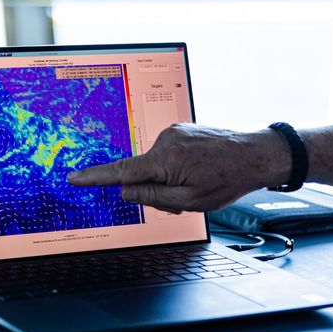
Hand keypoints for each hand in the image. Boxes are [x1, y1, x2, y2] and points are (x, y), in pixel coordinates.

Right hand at [66, 124, 290, 212]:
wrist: (259, 153)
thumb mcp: (190, 201)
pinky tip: (199, 171)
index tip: (74, 178)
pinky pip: (167, 156)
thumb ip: (153, 197)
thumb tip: (125, 191)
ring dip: (168, 180)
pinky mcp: (180, 130)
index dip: (94, 177)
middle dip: (155, 190)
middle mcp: (164, 141)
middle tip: (184, 201)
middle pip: (141, 174)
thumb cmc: (229, 179)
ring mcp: (173, 133)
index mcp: (164, 160)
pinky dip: (176, 168)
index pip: (120, 172)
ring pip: (156, 166)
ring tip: (198, 184)